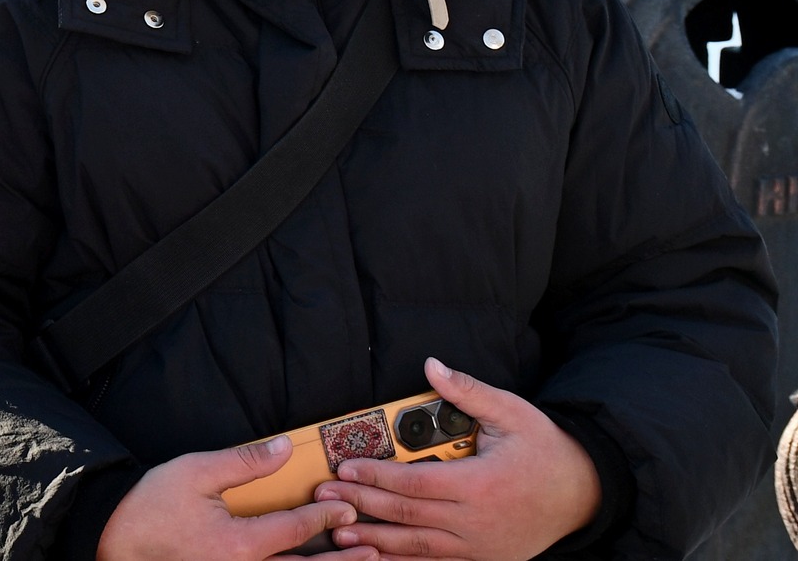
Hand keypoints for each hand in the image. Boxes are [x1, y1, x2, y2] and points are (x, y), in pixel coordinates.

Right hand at [97, 436, 375, 560]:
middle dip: (343, 560)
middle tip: (375, 551)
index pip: (296, 529)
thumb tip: (284, 448)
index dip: (326, 517)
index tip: (348, 507)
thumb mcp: (196, 472)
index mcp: (240, 543)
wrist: (114, 542)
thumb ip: (245, 461)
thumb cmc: (151, 507)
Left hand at [316, 358, 601, 559]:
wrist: (583, 494)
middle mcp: (478, 521)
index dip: (377, 477)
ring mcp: (480, 546)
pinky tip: (378, 559)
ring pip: (419, 547)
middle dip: (363, 505)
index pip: (417, 483)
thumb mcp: (512, 413)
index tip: (345, 468)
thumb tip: (432, 365)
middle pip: (409, 516)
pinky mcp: (484, 559)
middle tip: (325, 496)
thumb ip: (468, 392)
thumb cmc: (544, 449)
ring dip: (377, 542)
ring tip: (339, 536)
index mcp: (481, 484)